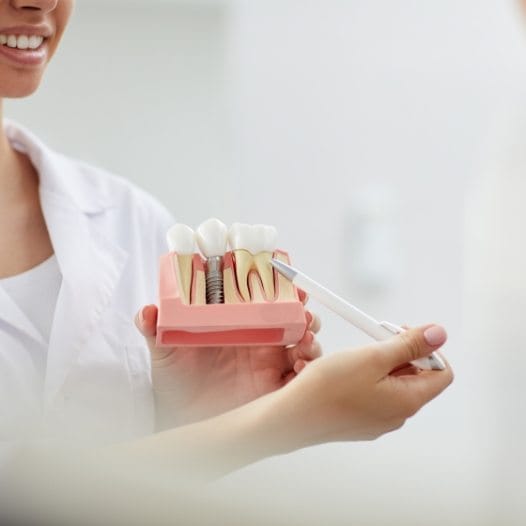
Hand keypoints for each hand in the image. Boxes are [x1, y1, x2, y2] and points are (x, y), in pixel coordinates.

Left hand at [135, 303, 321, 428]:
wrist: (180, 420)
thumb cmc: (174, 381)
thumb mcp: (164, 351)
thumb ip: (154, 328)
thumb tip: (147, 310)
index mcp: (240, 325)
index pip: (266, 299)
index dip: (280, 288)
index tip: (288, 280)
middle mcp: (260, 341)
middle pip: (292, 318)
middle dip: (304, 310)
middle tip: (303, 309)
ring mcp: (270, 363)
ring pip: (303, 342)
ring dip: (310, 336)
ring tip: (305, 338)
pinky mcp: (275, 387)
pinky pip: (300, 375)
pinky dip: (308, 368)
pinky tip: (300, 366)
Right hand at [264, 325, 452, 449]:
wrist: (292, 417)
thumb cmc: (328, 388)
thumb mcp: (372, 356)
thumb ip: (408, 344)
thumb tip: (439, 334)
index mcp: (407, 401)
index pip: (442, 373)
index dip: (428, 349)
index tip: (404, 334)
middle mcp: (397, 415)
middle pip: (417, 377)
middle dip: (401, 352)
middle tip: (376, 338)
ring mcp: (377, 420)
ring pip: (393, 384)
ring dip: (383, 363)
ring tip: (358, 354)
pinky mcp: (360, 420)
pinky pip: (375, 394)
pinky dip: (368, 377)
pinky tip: (346, 371)